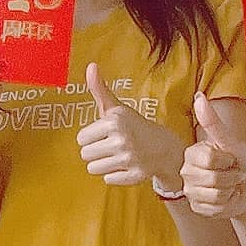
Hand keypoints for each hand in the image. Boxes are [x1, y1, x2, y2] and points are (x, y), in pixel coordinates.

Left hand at [75, 65, 185, 191]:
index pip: (81, 139)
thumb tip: (91, 66)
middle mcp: (121, 140)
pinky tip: (126, 165)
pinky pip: (108, 179)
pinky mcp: (134, 176)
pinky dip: (115, 175)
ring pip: (94, 169)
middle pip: (85, 155)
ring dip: (103, 164)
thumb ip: (99, 89)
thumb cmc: (133, 125)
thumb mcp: (117, 107)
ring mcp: (129, 159)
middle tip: (111, 145)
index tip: (104, 134)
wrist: (164, 146)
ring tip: (117, 155)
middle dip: (96, 151)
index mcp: (114, 121)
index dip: (91, 137)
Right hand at [178, 96, 245, 222]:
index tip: (230, 158)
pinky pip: (213, 209)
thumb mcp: (231, 141)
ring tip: (230, 185)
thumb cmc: (240, 161)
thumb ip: (213, 122)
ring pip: (213, 195)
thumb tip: (198, 96)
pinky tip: (226, 197)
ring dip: (230, 190)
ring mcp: (189, 190)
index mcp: (192, 153)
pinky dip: (226, 204)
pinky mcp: (195, 207)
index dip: (227, 160)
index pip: (209, 159)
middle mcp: (186, 171)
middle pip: (212, 179)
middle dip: (231, 177)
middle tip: (232, 172)